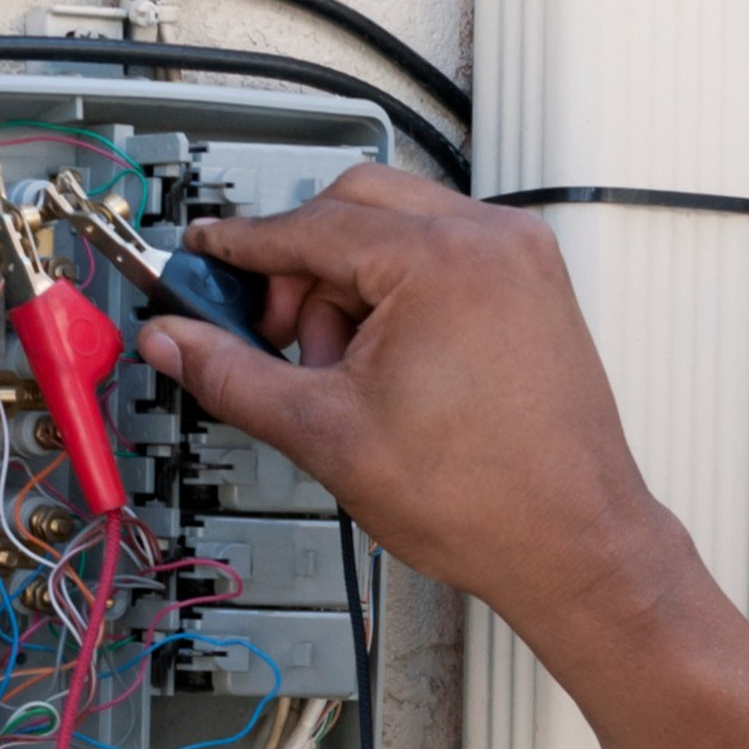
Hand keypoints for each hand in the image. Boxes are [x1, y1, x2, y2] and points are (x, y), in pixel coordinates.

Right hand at [136, 164, 675, 635]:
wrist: (572, 543)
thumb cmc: (484, 498)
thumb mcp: (327, 434)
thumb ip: (234, 375)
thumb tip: (175, 341)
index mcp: (443, 261)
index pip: (312, 224)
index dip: (243, 246)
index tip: (205, 253)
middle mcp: (494, 240)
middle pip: (358, 205)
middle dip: (302, 265)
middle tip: (277, 336)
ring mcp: (523, 259)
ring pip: (401, 227)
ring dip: (352, 280)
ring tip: (346, 372)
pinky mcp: (536, 287)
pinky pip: (446, 254)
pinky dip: (402, 290)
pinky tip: (388, 364)